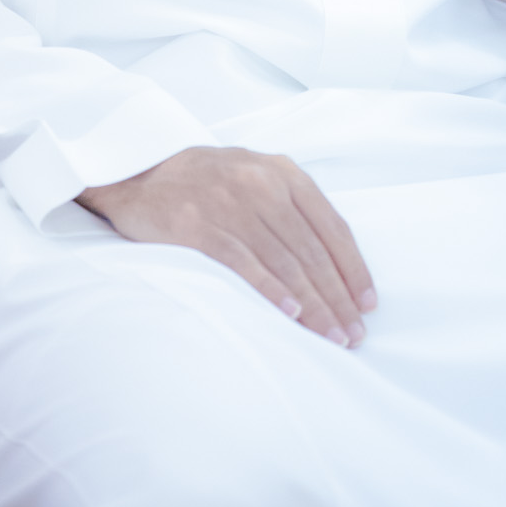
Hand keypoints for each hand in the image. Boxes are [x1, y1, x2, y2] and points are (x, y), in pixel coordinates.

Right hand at [78, 145, 375, 344]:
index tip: (367, 304)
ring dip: (313, 304)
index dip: (353, 268)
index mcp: (281, 171)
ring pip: (284, 260)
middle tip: (353, 335)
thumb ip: (292, 206)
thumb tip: (336, 265)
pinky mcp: (197, 223)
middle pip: (311, 250)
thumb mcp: (255, 176)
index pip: (331, 225)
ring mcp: (228, 202)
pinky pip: (244, 262)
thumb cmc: (207, 182)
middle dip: (338, 297)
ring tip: (330, 335)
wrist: (138, 172)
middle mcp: (260, 182)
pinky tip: (290, 315)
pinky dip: (271, 290)